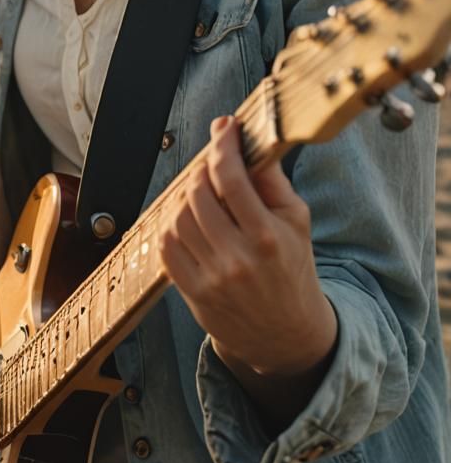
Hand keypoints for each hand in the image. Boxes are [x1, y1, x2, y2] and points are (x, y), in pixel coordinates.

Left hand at [158, 116, 336, 378]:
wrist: (287, 335)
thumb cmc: (293, 269)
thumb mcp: (296, 221)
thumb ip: (271, 180)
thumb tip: (247, 140)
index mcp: (267, 237)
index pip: (232, 178)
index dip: (224, 144)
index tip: (225, 127)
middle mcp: (237, 259)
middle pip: (199, 194)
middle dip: (203, 169)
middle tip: (213, 164)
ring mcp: (212, 279)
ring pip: (178, 218)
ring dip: (186, 196)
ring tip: (203, 192)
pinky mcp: (193, 293)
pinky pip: (167, 247)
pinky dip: (172, 225)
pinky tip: (189, 219)